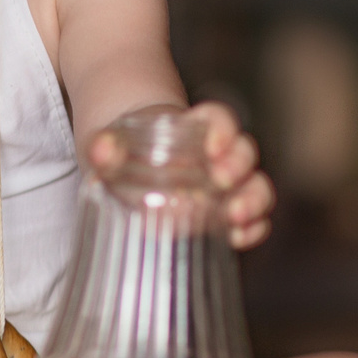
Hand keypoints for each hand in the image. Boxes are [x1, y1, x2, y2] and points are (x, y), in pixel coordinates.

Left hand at [87, 102, 275, 250]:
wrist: (123, 167)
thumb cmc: (120, 149)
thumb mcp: (107, 143)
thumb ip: (104, 145)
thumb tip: (101, 150)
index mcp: (194, 128)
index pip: (219, 119)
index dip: (223, 129)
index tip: (212, 146)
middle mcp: (218, 155)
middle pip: (244, 152)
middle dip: (239, 166)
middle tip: (221, 181)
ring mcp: (225, 187)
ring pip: (256, 186)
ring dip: (253, 200)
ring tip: (236, 216)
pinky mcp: (223, 215)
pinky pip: (252, 219)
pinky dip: (252, 228)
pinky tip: (238, 238)